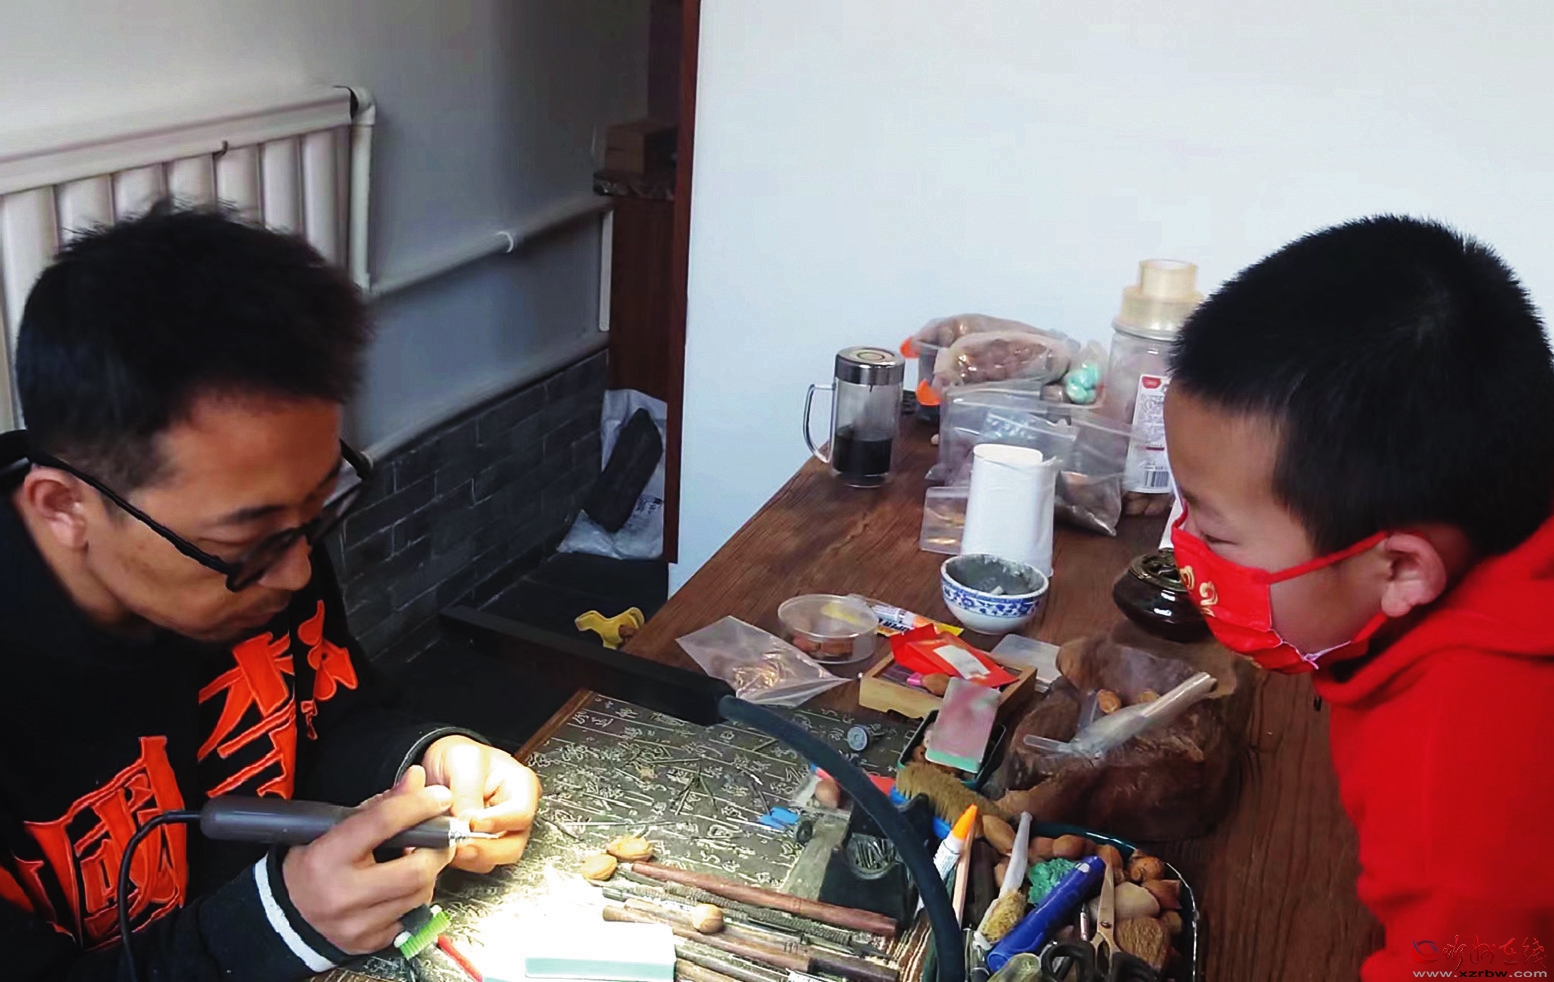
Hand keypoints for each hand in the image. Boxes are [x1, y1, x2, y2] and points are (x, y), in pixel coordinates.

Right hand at [282, 765, 454, 953]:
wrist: (288, 916)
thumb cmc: (314, 864)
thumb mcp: (333, 828)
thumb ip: (379, 805)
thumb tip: (417, 780)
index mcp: (327, 857)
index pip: (382, 823)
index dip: (417, 805)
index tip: (440, 796)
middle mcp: (342, 895)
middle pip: (414, 870)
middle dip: (437, 849)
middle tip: (442, 836)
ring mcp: (358, 924)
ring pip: (420, 894)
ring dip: (430, 872)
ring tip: (421, 858)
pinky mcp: (371, 942)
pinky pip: (413, 915)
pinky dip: (417, 896)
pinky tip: (406, 885)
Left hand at [421, 735, 541, 872]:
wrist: (439, 766)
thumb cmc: (457, 757)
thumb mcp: (462, 760)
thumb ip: (466, 790)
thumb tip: (466, 824)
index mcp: (521, 786)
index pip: (521, 814)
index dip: (498, 822)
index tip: (472, 823)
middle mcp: (515, 814)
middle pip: (513, 846)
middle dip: (484, 849)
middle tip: (458, 845)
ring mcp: (500, 833)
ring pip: (494, 860)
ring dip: (468, 857)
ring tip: (446, 845)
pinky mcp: (482, 847)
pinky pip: (474, 863)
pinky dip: (458, 860)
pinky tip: (443, 848)